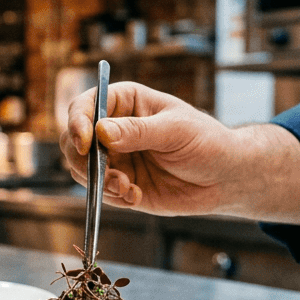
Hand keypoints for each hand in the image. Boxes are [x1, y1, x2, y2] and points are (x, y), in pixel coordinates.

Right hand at [59, 82, 239, 215]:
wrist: (225, 179)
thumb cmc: (207, 142)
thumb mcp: (175, 131)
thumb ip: (138, 132)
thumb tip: (101, 132)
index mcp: (126, 102)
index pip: (86, 105)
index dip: (78, 122)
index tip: (85, 142)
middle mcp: (114, 129)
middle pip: (74, 140)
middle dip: (82, 160)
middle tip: (104, 174)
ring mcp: (116, 158)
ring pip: (82, 169)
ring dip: (99, 182)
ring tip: (127, 187)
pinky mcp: (121, 183)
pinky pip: (100, 192)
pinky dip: (112, 196)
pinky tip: (137, 195)